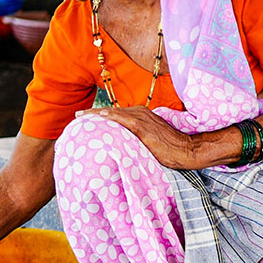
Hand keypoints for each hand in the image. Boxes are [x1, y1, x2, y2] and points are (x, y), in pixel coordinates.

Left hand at [76, 106, 195, 168]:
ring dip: (96, 115)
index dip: (99, 115)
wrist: (185, 150)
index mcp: (141, 116)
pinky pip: (124, 120)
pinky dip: (111, 118)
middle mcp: (140, 113)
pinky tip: (99, 117)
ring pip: (114, 113)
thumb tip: (123, 147)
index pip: (116, 114)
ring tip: (80, 117)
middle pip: (111, 112)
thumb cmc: (170, 148)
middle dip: (93, 114)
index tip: (85, 118)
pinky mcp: (144, 127)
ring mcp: (142, 119)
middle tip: (77, 116)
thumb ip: (136, 139)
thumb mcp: (150, 140)